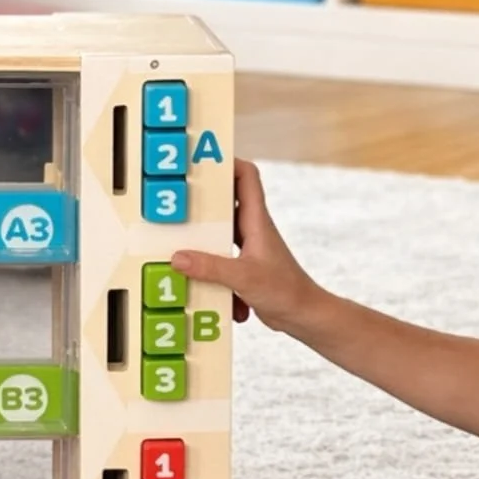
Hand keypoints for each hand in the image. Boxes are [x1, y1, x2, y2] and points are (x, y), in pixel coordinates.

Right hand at [170, 159, 319, 335]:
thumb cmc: (285, 292)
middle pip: (224, 203)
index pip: (246, 176)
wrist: (303, 316)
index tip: (200, 162)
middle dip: (201, 205)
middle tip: (175, 204)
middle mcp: (251, 229)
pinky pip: (218, 261)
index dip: (226, 163)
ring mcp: (246, 248)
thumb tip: (178, 258)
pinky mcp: (242, 266)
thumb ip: (210, 268)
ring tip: (179, 246)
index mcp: (256, 220)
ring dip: (201, 243)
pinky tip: (204, 289)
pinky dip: (211, 274)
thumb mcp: (244, 278)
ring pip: (217, 234)